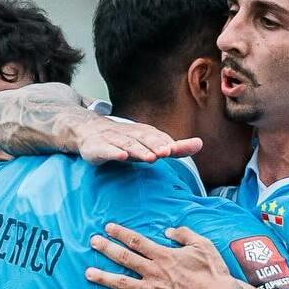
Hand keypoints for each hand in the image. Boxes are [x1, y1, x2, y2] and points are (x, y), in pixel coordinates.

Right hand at [72, 116, 201, 164]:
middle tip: (167, 152)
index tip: (176, 149)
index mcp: (143, 133)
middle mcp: (129, 134)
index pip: (157, 137)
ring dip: (138, 149)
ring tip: (150, 157)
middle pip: (143, 139)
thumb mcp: (149, 143)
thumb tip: (200, 144)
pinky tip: (121, 156)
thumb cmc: (125, 140)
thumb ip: (175, 147)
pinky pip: (105, 150)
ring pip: (126, 144)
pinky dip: (113, 152)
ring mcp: (112, 139)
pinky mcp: (96, 147)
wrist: (89, 131)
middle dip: (155, 144)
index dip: (166, 143)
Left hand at [87, 222, 236, 288]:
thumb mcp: (202, 245)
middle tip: (93, 243)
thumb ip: (184, 234)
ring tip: (88, 273)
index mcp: (164, 255)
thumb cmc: (213, 272)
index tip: (107, 228)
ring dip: (104, 277)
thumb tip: (169, 230)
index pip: (137, 241)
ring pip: (123, 283)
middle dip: (107, 249)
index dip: (120, 233)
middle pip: (125, 259)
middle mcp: (154, 272)